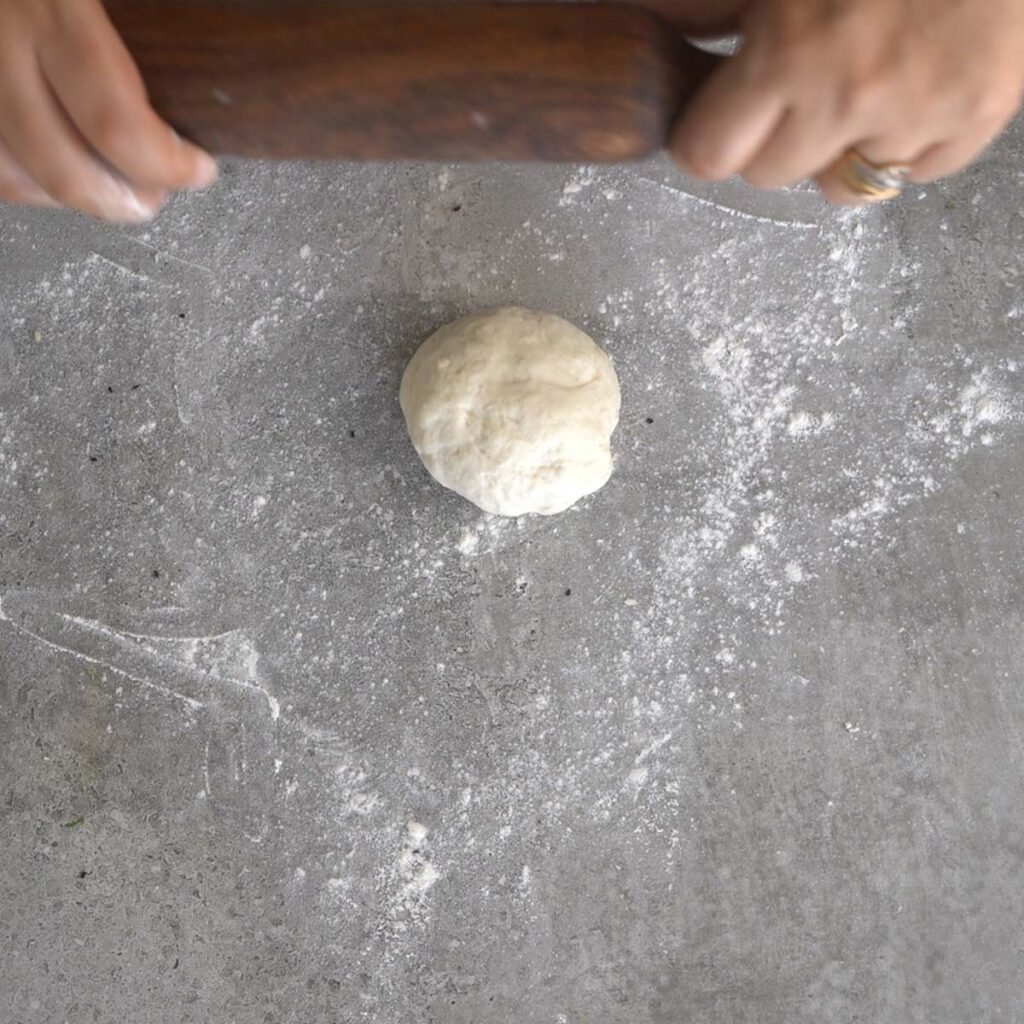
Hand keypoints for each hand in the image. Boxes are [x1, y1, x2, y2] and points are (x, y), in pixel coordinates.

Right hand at [0, 0, 215, 221]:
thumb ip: (142, 15)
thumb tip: (225, 13)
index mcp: (50, 4)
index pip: (115, 123)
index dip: (166, 164)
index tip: (198, 168)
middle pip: (64, 167)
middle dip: (124, 198)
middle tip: (157, 194)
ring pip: (14, 175)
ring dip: (72, 197)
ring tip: (113, 187)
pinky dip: (21, 179)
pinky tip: (53, 170)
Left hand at [670, 0, 1023, 203]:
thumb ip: (708, 4)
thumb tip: (646, 27)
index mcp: (786, 52)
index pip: (707, 156)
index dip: (707, 139)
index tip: (719, 120)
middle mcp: (847, 97)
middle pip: (769, 176)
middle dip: (773, 139)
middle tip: (800, 86)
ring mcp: (916, 113)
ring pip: (843, 186)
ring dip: (840, 149)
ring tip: (861, 84)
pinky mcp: (976, 116)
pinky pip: (914, 173)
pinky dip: (908, 144)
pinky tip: (915, 87)